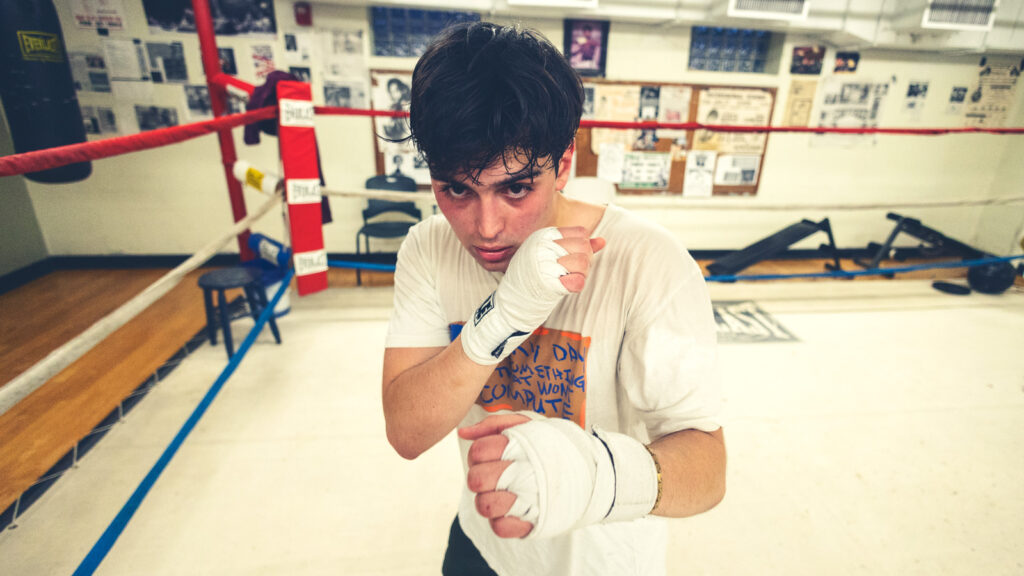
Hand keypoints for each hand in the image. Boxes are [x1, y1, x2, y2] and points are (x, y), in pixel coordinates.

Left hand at [459, 412, 659, 540]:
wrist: (597, 472)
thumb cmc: (557, 445)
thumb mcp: (529, 423)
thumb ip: (494, 425)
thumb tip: (462, 434)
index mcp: (518, 446)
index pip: (478, 452)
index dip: (479, 454)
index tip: (494, 454)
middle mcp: (521, 472)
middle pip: (476, 479)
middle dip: (480, 477)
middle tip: (496, 475)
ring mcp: (527, 500)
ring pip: (484, 505)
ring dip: (488, 499)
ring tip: (504, 492)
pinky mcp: (533, 523)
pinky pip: (500, 528)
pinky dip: (500, 520)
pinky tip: (512, 509)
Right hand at [460, 227, 604, 364]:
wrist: (511, 303)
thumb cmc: (530, 277)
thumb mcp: (548, 254)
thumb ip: (576, 245)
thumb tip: (602, 241)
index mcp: (543, 236)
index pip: (581, 232)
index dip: (583, 246)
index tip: (573, 257)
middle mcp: (543, 247)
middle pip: (584, 247)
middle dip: (586, 260)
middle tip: (573, 271)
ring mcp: (545, 264)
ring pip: (584, 263)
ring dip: (582, 274)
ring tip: (567, 278)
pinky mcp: (548, 283)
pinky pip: (578, 281)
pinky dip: (576, 285)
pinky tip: (566, 286)